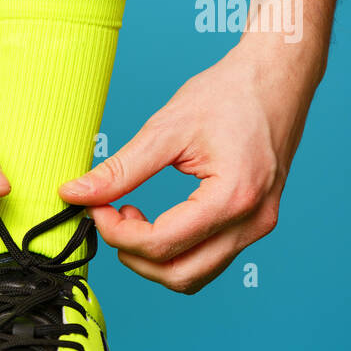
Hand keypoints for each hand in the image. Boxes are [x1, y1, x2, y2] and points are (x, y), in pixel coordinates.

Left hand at [59, 35, 318, 292]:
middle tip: (109, 215)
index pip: (162, 244)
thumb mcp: (166, 129)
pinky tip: (156, 219)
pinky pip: (209, 257)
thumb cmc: (229, 94)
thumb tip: (74, 193)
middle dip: (133, 254)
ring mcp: (258, 225)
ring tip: (132, 216)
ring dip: (154, 258)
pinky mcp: (254, 222)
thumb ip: (120, 169)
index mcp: (233, 197)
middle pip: (179, 274)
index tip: (94, 207)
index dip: (117, 233)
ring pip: (195, 275)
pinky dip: (176, 250)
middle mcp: (253, 221)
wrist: (277, 76)